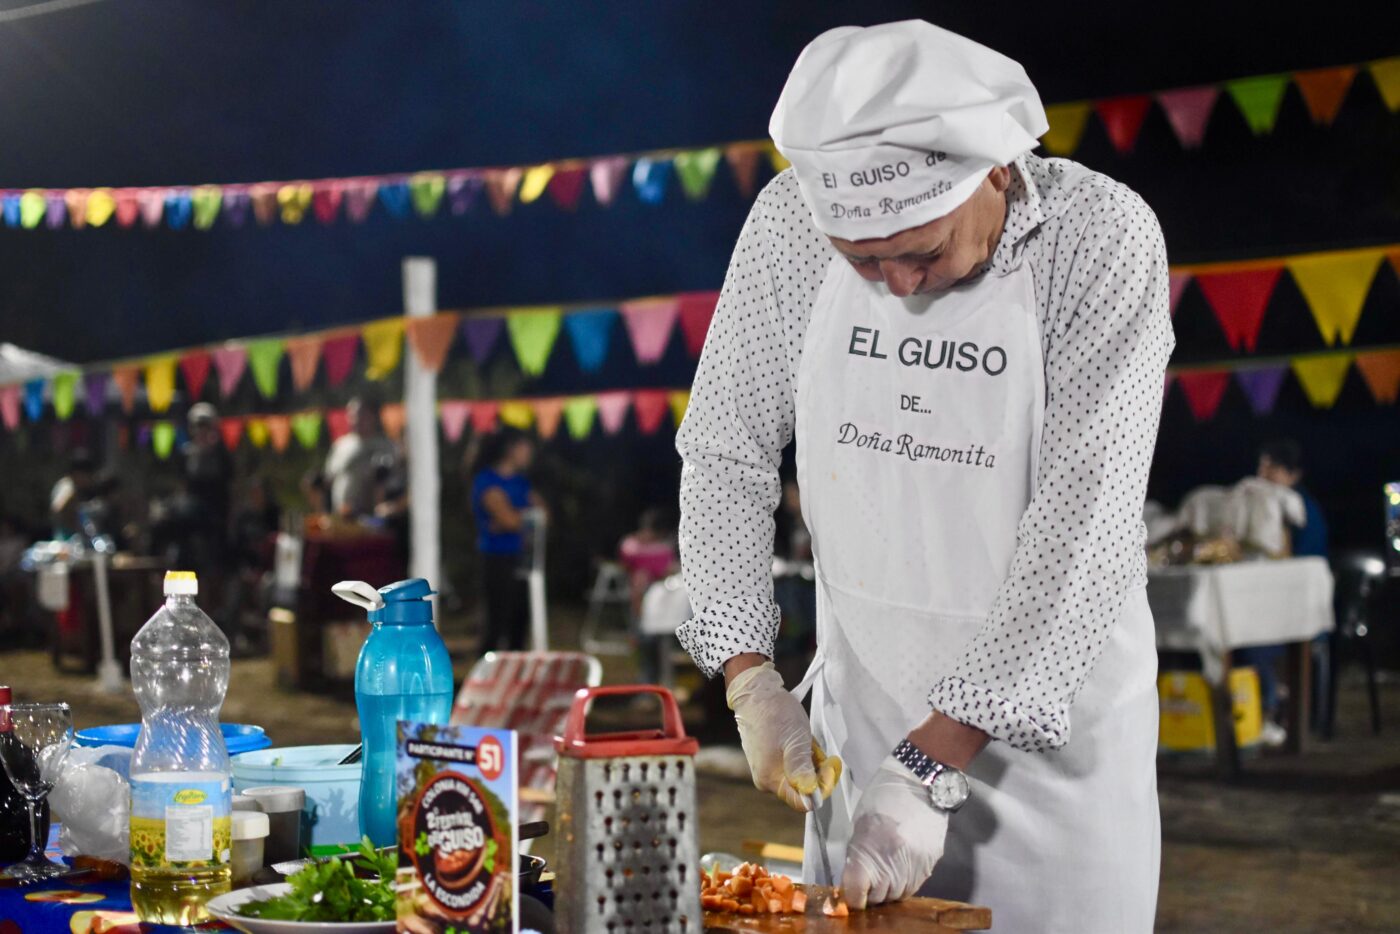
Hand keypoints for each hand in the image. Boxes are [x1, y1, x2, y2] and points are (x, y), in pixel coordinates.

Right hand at [725, 661, 840, 810]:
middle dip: (816, 770)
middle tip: (817, 748)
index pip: (801, 801)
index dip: (820, 789)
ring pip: (799, 775)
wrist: (756, 692)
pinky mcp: (767, 758)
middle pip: (801, 788)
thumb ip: (803, 770)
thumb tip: (811, 799)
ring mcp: (765, 769)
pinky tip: (798, 739)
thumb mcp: (796, 741)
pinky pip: (791, 765)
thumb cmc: (776, 714)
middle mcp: (765, 779)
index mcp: (770, 779)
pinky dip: (800, 754)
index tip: (829, 767)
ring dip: (809, 760)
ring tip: (805, 740)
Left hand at [841, 756, 948, 908]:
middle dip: (870, 892)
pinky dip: (904, 882)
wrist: (920, 783)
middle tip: (869, 879)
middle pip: (878, 898)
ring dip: (889, 889)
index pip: (856, 893)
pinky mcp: (930, 864)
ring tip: (886, 871)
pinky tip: (900, 868)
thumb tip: (855, 878)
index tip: (852, 892)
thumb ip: (858, 854)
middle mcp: (892, 865)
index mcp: (869, 851)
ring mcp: (914, 867)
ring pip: (897, 896)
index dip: (852, 896)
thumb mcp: (860, 824)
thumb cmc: (883, 797)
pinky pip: (914, 886)